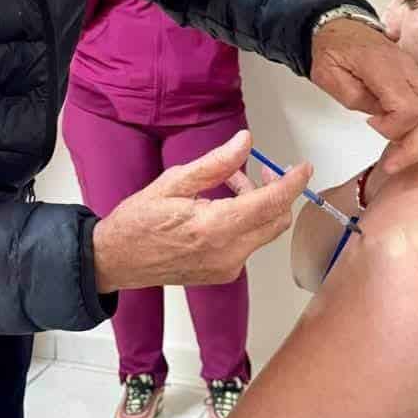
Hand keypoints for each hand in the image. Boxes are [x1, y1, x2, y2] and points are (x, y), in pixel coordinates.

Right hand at [92, 129, 310, 291]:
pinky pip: (249, 244)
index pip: (271, 203)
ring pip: (264, 232)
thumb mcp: (173, 182)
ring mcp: (227, 267)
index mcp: (215, 227)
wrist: (115, 261)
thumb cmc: (137, 222)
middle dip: (274, 192)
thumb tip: (244, 142)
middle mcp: (228, 252)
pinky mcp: (223, 274)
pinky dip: (245, 222)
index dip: (293, 182)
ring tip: (226, 185)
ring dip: (257, 206)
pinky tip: (220, 209)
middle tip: (253, 171)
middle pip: (277, 220)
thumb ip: (215, 164)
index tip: (303, 167)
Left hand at [310, 19, 417, 172]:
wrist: (343, 29)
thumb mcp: (329, 75)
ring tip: (400, 154)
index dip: (394, 128)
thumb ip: (355, 98)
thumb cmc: (334, 52)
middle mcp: (410, 72)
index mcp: (385, 68)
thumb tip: (379, 116)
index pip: (408, 108)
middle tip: (392, 163)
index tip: (371, 125)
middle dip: (414, 147)